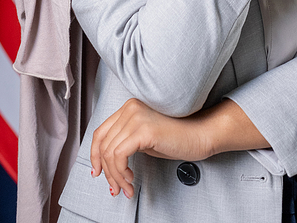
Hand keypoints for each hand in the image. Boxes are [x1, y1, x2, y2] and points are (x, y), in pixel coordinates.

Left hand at [90, 98, 269, 198]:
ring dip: (116, 176)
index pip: (100, 132)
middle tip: (116, 188)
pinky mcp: (143, 130)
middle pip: (103, 144)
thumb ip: (126, 141)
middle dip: (107, 172)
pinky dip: (121, 173)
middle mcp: (130, 108)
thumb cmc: (177, 138)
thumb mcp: (145, 138)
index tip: (98, 173)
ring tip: (127, 187)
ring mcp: (136, 117)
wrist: (201, 134)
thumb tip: (105, 162)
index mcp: (129, 107)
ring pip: (109, 153)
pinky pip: (119, 156)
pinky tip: (131, 179)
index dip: (95, 155)